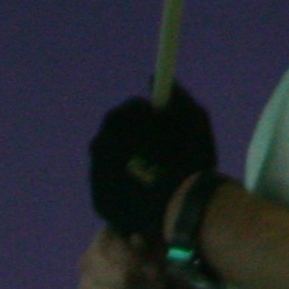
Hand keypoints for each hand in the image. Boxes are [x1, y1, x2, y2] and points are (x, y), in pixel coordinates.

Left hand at [88, 87, 215, 242]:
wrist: (179, 210)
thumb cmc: (190, 157)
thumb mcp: (193, 117)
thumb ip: (173, 95)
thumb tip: (152, 78)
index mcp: (116, 121)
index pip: (132, 111)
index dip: (152, 116)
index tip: (168, 125)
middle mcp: (97, 147)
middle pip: (120, 137)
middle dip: (139, 140)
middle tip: (165, 152)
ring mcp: (95, 177)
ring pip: (115, 164)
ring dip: (132, 165)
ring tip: (160, 177)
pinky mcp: (99, 204)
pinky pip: (115, 191)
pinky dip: (128, 190)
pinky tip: (150, 196)